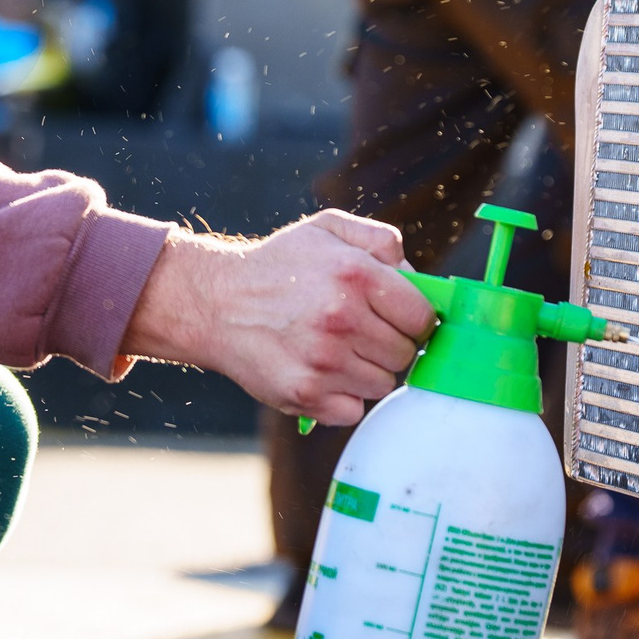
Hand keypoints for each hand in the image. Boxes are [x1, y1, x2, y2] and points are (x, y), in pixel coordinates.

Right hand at [123, 212, 435, 425]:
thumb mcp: (328, 228)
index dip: (414, 318)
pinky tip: (322, 372)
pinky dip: (343, 397)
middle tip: (362, 331)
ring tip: (338, 349)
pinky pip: (354, 409)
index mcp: (356, 274)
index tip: (399, 318)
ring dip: (368, 370)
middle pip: (405, 353)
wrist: (215, 302)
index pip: (422, 316)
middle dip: (390, 343)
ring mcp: (323, 361)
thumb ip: (382, 241)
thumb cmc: (279, 265)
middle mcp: (342, 318)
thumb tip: (417, 279)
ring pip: (383, 383)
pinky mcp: (304, 394)